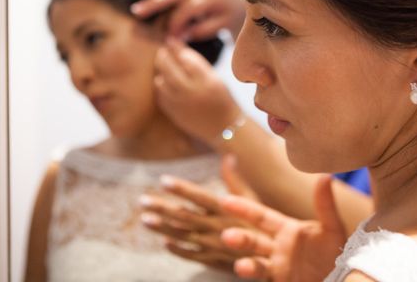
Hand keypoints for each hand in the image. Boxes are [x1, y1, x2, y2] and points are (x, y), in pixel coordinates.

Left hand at [140, 155, 258, 271]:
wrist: (274, 254)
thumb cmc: (262, 223)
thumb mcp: (252, 199)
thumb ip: (235, 180)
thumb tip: (228, 156)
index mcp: (227, 209)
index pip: (200, 197)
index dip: (182, 189)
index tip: (163, 180)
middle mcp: (217, 227)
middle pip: (185, 217)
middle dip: (163, 208)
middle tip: (142, 201)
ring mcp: (214, 245)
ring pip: (183, 236)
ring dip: (163, 228)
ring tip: (145, 219)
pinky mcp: (214, 260)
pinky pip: (192, 256)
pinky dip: (178, 250)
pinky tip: (164, 242)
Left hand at [154, 37, 241, 141]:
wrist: (225, 128)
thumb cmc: (222, 99)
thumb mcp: (216, 79)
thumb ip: (198, 65)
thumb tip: (179, 50)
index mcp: (207, 81)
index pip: (186, 58)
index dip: (176, 48)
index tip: (171, 41)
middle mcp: (193, 92)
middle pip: (169, 68)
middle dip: (163, 56)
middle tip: (162, 51)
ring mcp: (181, 104)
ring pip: (161, 82)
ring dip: (160, 72)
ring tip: (163, 67)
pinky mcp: (174, 114)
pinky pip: (160, 96)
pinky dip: (161, 87)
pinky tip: (165, 83)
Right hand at [220, 175, 345, 280]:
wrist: (345, 279)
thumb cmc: (339, 253)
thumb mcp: (333, 229)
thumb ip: (325, 205)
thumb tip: (324, 176)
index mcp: (287, 230)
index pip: (260, 216)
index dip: (243, 208)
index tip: (225, 201)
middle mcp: (278, 249)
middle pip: (253, 241)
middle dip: (239, 239)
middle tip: (226, 236)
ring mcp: (279, 269)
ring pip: (257, 265)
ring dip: (247, 266)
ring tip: (241, 267)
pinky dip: (255, 277)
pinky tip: (248, 274)